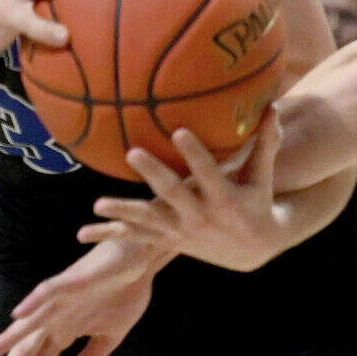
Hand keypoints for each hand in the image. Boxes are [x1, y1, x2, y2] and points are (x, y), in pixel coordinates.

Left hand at [0, 236, 159, 355]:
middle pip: (27, 347)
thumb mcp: (111, 336)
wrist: (141, 259)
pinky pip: (48, 291)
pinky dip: (33, 302)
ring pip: (30, 321)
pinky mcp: (71, 280)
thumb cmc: (125, 291)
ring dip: (10, 336)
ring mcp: (61, 299)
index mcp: (65, 331)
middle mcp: (56, 317)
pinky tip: (19, 314)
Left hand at [82, 117, 288, 271]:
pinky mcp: (168, 241)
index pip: (207, 172)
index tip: (179, 130)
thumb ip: (265, 143)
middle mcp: (200, 217)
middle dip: (153, 173)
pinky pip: (136, 238)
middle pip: (173, 194)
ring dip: (124, 212)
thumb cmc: (257, 200)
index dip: (194, 153)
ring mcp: (181, 232)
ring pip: (148, 222)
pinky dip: (111, 234)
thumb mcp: (262, 176)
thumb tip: (273, 106)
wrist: (253, 249)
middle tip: (133, 151)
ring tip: (98, 204)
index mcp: (223, 198)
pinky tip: (83, 234)